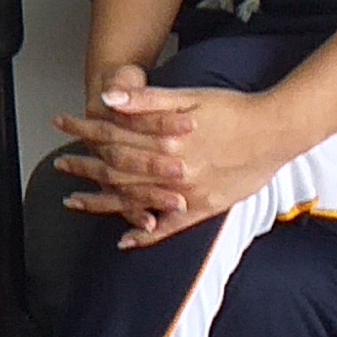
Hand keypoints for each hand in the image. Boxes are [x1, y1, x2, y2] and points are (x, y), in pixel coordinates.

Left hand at [53, 71, 316, 248]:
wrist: (276, 130)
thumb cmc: (233, 109)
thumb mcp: (187, 96)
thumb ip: (145, 100)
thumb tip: (107, 98)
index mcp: (163, 139)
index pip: (111, 135)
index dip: (84, 130)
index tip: (62, 124)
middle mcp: (171, 170)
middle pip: (116, 170)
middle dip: (84, 166)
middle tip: (60, 165)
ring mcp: (187, 193)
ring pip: (134, 200)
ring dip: (102, 201)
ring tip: (75, 200)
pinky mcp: (205, 207)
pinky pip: (170, 227)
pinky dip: (147, 234)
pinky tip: (126, 240)